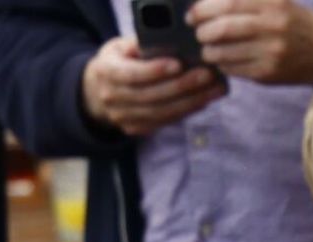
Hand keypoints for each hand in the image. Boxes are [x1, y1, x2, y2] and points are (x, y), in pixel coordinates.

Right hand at [80, 37, 223, 136]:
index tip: (178, 64)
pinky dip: (186, 111)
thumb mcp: (121, 47)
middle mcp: (112, 98)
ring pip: (162, 112)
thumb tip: (171, 42)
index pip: (132, 74)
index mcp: (106, 72)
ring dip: (191, 101)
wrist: (99, 91)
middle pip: (152, 96)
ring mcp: (123, 117)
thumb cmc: (118, 61)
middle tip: (207, 75)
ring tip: (214, 89)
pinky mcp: (136, 128)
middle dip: (182, 86)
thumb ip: (141, 45)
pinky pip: (165, 121)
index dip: (155, 71)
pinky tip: (204, 100)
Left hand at [188, 0, 312, 84]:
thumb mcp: (275, 0)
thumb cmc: (292, 21)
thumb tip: (206, 4)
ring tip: (208, 47)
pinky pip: (233, 69)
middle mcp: (273, 28)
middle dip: (203, 32)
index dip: (203, 10)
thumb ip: (245, 0)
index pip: (227, 4)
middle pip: (222, 29)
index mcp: (273, 4)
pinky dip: (222, 64)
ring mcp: (271, 53)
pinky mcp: (268, 74)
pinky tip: (224, 59)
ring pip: (224, 53)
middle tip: (199, 33)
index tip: (192, 15)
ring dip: (208, 51)